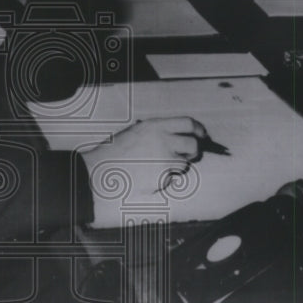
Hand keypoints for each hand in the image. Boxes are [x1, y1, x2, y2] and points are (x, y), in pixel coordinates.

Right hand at [80, 117, 207, 199]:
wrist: (101, 170)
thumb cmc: (115, 151)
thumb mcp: (136, 131)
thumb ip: (158, 131)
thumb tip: (178, 136)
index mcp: (155, 126)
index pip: (188, 123)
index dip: (198, 130)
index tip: (202, 135)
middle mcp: (163, 141)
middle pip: (193, 145)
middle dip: (193, 151)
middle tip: (188, 155)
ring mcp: (163, 160)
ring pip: (183, 165)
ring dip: (175, 166)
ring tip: (156, 166)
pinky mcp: (161, 178)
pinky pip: (170, 178)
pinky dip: (162, 178)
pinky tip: (147, 175)